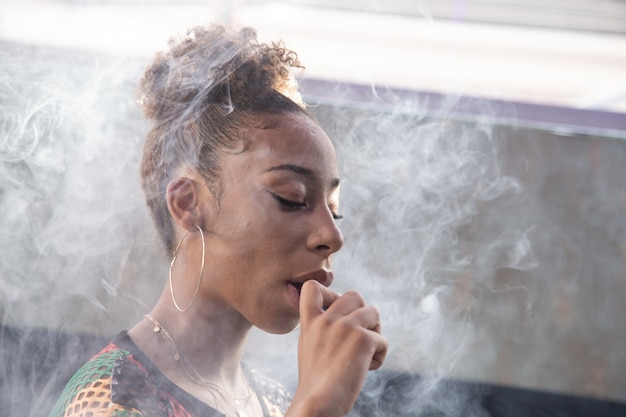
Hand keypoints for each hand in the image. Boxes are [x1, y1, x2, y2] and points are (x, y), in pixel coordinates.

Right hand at [287, 280, 387, 416]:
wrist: (319, 403)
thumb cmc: (316, 383)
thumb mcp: (309, 346)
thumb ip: (320, 327)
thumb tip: (342, 313)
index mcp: (311, 322)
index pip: (312, 287)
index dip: (330, 293)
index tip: (336, 312)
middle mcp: (327, 320)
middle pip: (355, 295)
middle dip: (363, 314)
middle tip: (359, 337)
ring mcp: (345, 327)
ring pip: (374, 312)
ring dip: (374, 333)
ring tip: (364, 354)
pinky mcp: (363, 339)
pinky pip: (382, 341)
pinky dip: (379, 356)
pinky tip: (367, 369)